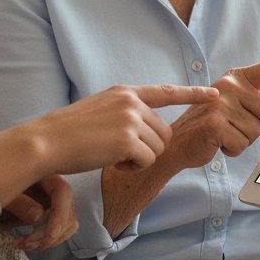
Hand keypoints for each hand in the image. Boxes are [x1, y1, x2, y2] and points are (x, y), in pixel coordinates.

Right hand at [0, 83, 219, 205]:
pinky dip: (132, 168)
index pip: (166, 91)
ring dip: (139, 160)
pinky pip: (147, 161)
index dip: (192, 94)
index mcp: (125, 92)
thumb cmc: (69, 133)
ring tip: (112, 157)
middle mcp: (131, 101)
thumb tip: (149, 129)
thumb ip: (125, 113)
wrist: (46, 142)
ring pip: (157, 148)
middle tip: (120, 154)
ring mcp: (131, 118)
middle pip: (164, 132)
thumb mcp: (100, 111)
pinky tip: (112, 164)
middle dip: (148, 149)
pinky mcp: (128, 139)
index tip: (214, 93)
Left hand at [3, 174, 77, 250]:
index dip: (59, 215)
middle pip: (67, 212)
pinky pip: (58, 230)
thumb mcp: (1, 192)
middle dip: (50, 234)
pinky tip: (27, 242)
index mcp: (44, 173)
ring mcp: (53, 200)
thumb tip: (38, 217)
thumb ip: (18, 202)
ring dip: (49, 240)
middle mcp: (53, 187)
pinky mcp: (49, 213)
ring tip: (24, 245)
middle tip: (27, 244)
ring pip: (67, 224)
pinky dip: (46, 240)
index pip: (63, 193)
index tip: (49, 235)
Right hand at [166, 55, 259, 167]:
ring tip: (225, 136)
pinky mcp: (214, 122)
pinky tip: (218, 144)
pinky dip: (234, 150)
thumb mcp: (243, 114)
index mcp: (236, 79)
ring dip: (245, 142)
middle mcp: (228, 85)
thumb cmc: (212, 127)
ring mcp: (220, 102)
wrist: (179, 143)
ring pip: (257, 130)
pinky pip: (243, 143)